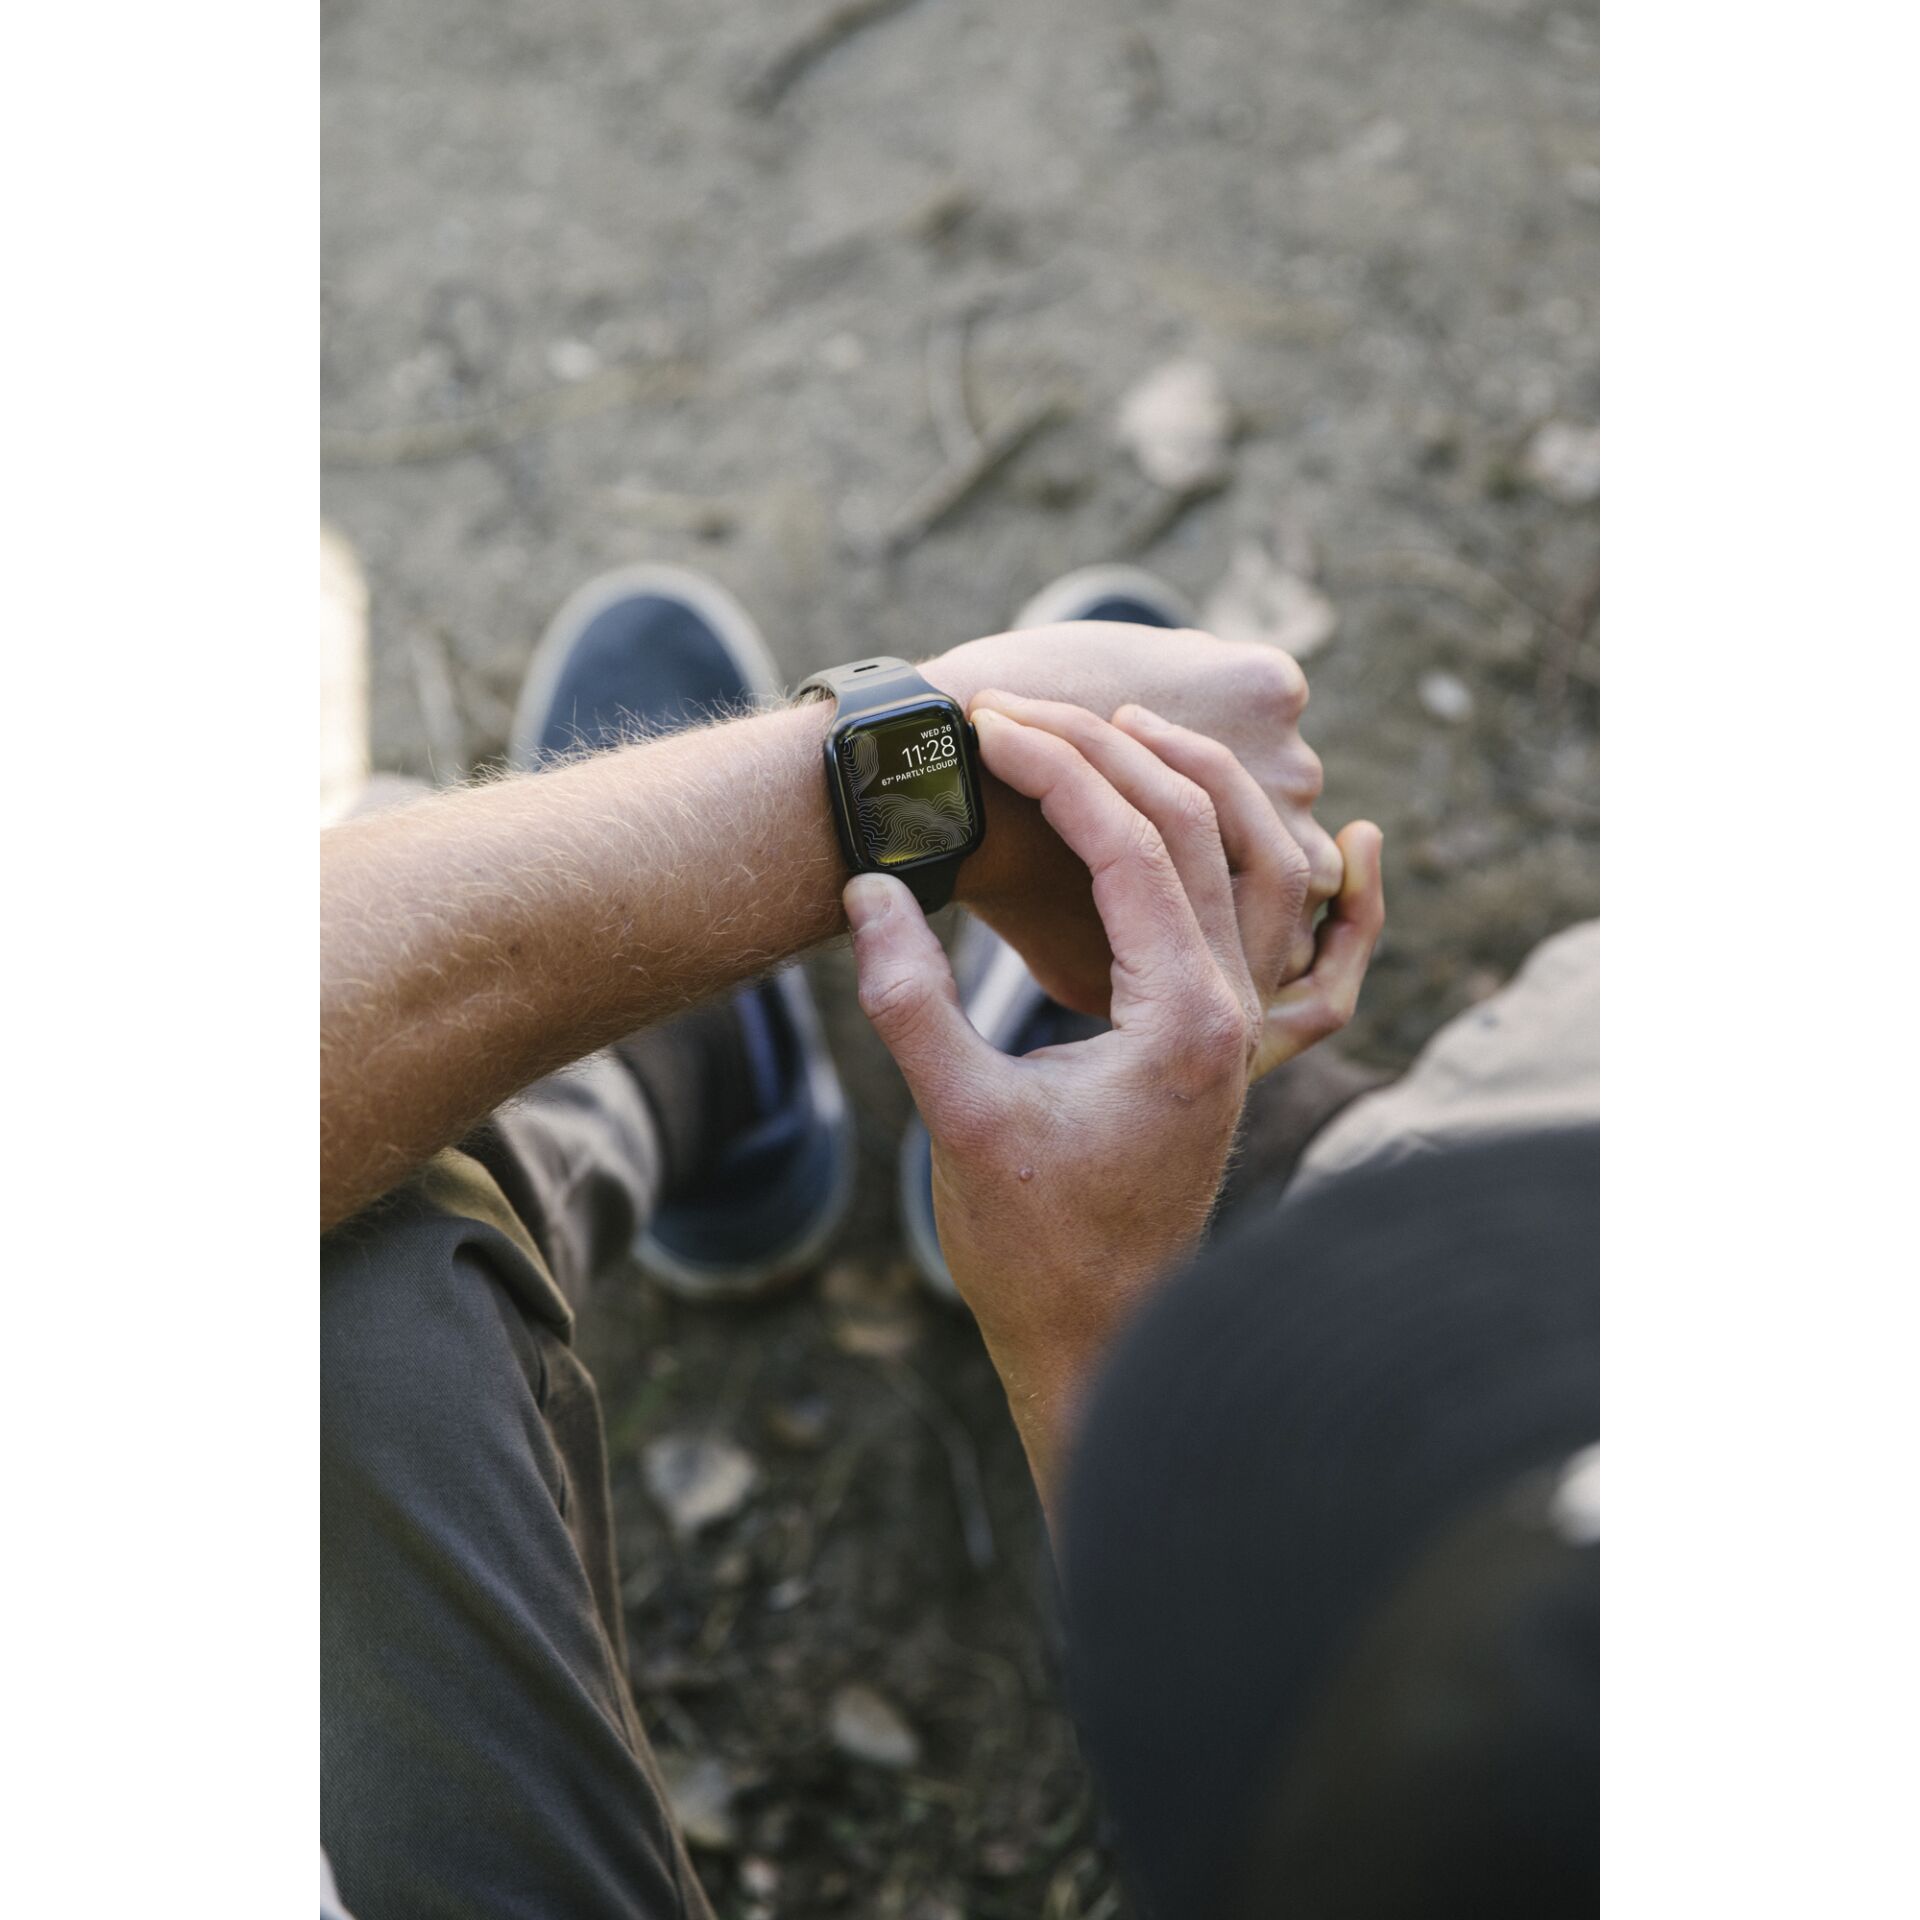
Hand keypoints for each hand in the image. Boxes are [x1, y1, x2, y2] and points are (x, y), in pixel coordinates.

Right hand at [845, 697, 1384, 1518]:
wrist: (1100, 1343)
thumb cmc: (1030, 1247)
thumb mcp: (958, 1119)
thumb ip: (909, 1001)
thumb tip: (868, 888)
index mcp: (1181, 1019)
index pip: (1134, 843)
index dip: (1056, 771)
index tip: (983, 728)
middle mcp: (1229, 1011)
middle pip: (1196, 831)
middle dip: (1109, 752)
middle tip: (1019, 713)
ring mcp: (1237, 1027)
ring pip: (1242, 864)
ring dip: (1182, 785)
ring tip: (1113, 726)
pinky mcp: (1220, 1044)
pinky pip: (1267, 925)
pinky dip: (1280, 869)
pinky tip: (1346, 843)